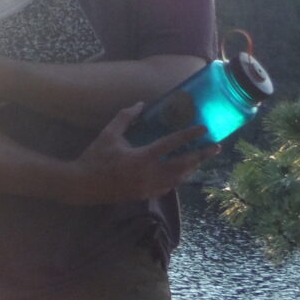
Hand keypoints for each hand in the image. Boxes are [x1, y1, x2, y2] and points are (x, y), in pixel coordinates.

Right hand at [65, 103, 217, 203]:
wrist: (83, 185)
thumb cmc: (95, 158)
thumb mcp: (108, 134)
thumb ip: (125, 118)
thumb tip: (141, 104)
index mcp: (142, 157)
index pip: (172, 144)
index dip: (189, 135)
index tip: (205, 128)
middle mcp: (150, 174)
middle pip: (183, 164)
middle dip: (202, 155)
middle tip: (217, 147)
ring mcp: (149, 187)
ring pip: (179, 178)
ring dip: (192, 168)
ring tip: (202, 159)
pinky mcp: (144, 195)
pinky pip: (168, 187)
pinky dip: (178, 179)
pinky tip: (182, 173)